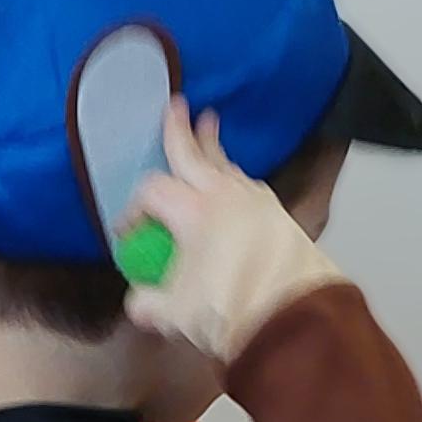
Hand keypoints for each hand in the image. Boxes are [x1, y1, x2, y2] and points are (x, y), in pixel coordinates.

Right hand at [117, 97, 343, 363]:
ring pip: (225, 165)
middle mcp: (223, 195)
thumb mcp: (174, 314)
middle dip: (179, 130)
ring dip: (210, 148)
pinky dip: (231, 176)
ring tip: (206, 129)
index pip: (152, 192)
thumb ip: (148, 303)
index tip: (126, 232)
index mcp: (192, 212)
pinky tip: (230, 181)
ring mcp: (254, 200)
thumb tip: (138, 301)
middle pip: (193, 154)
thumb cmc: (228, 309)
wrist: (295, 316)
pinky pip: (246, 183)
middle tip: (174, 105)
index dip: (132, 209)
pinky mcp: (276, 213)